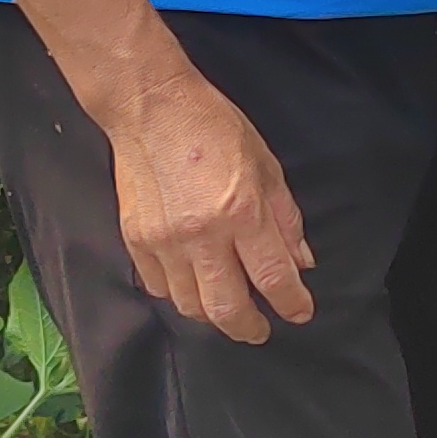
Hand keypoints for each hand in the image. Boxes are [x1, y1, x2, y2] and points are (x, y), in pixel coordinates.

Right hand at [98, 63, 315, 342]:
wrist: (151, 108)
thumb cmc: (214, 127)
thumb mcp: (266, 165)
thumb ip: (285, 218)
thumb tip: (300, 263)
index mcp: (242, 211)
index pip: (273, 278)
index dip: (291, 303)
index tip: (300, 313)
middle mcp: (202, 235)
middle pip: (227, 308)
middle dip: (250, 328)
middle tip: (261, 330)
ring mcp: (164, 242)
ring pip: (190, 306)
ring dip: (214, 315)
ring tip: (228, 307)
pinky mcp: (136, 241)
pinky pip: (160, 288)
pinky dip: (180, 295)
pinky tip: (194, 284)